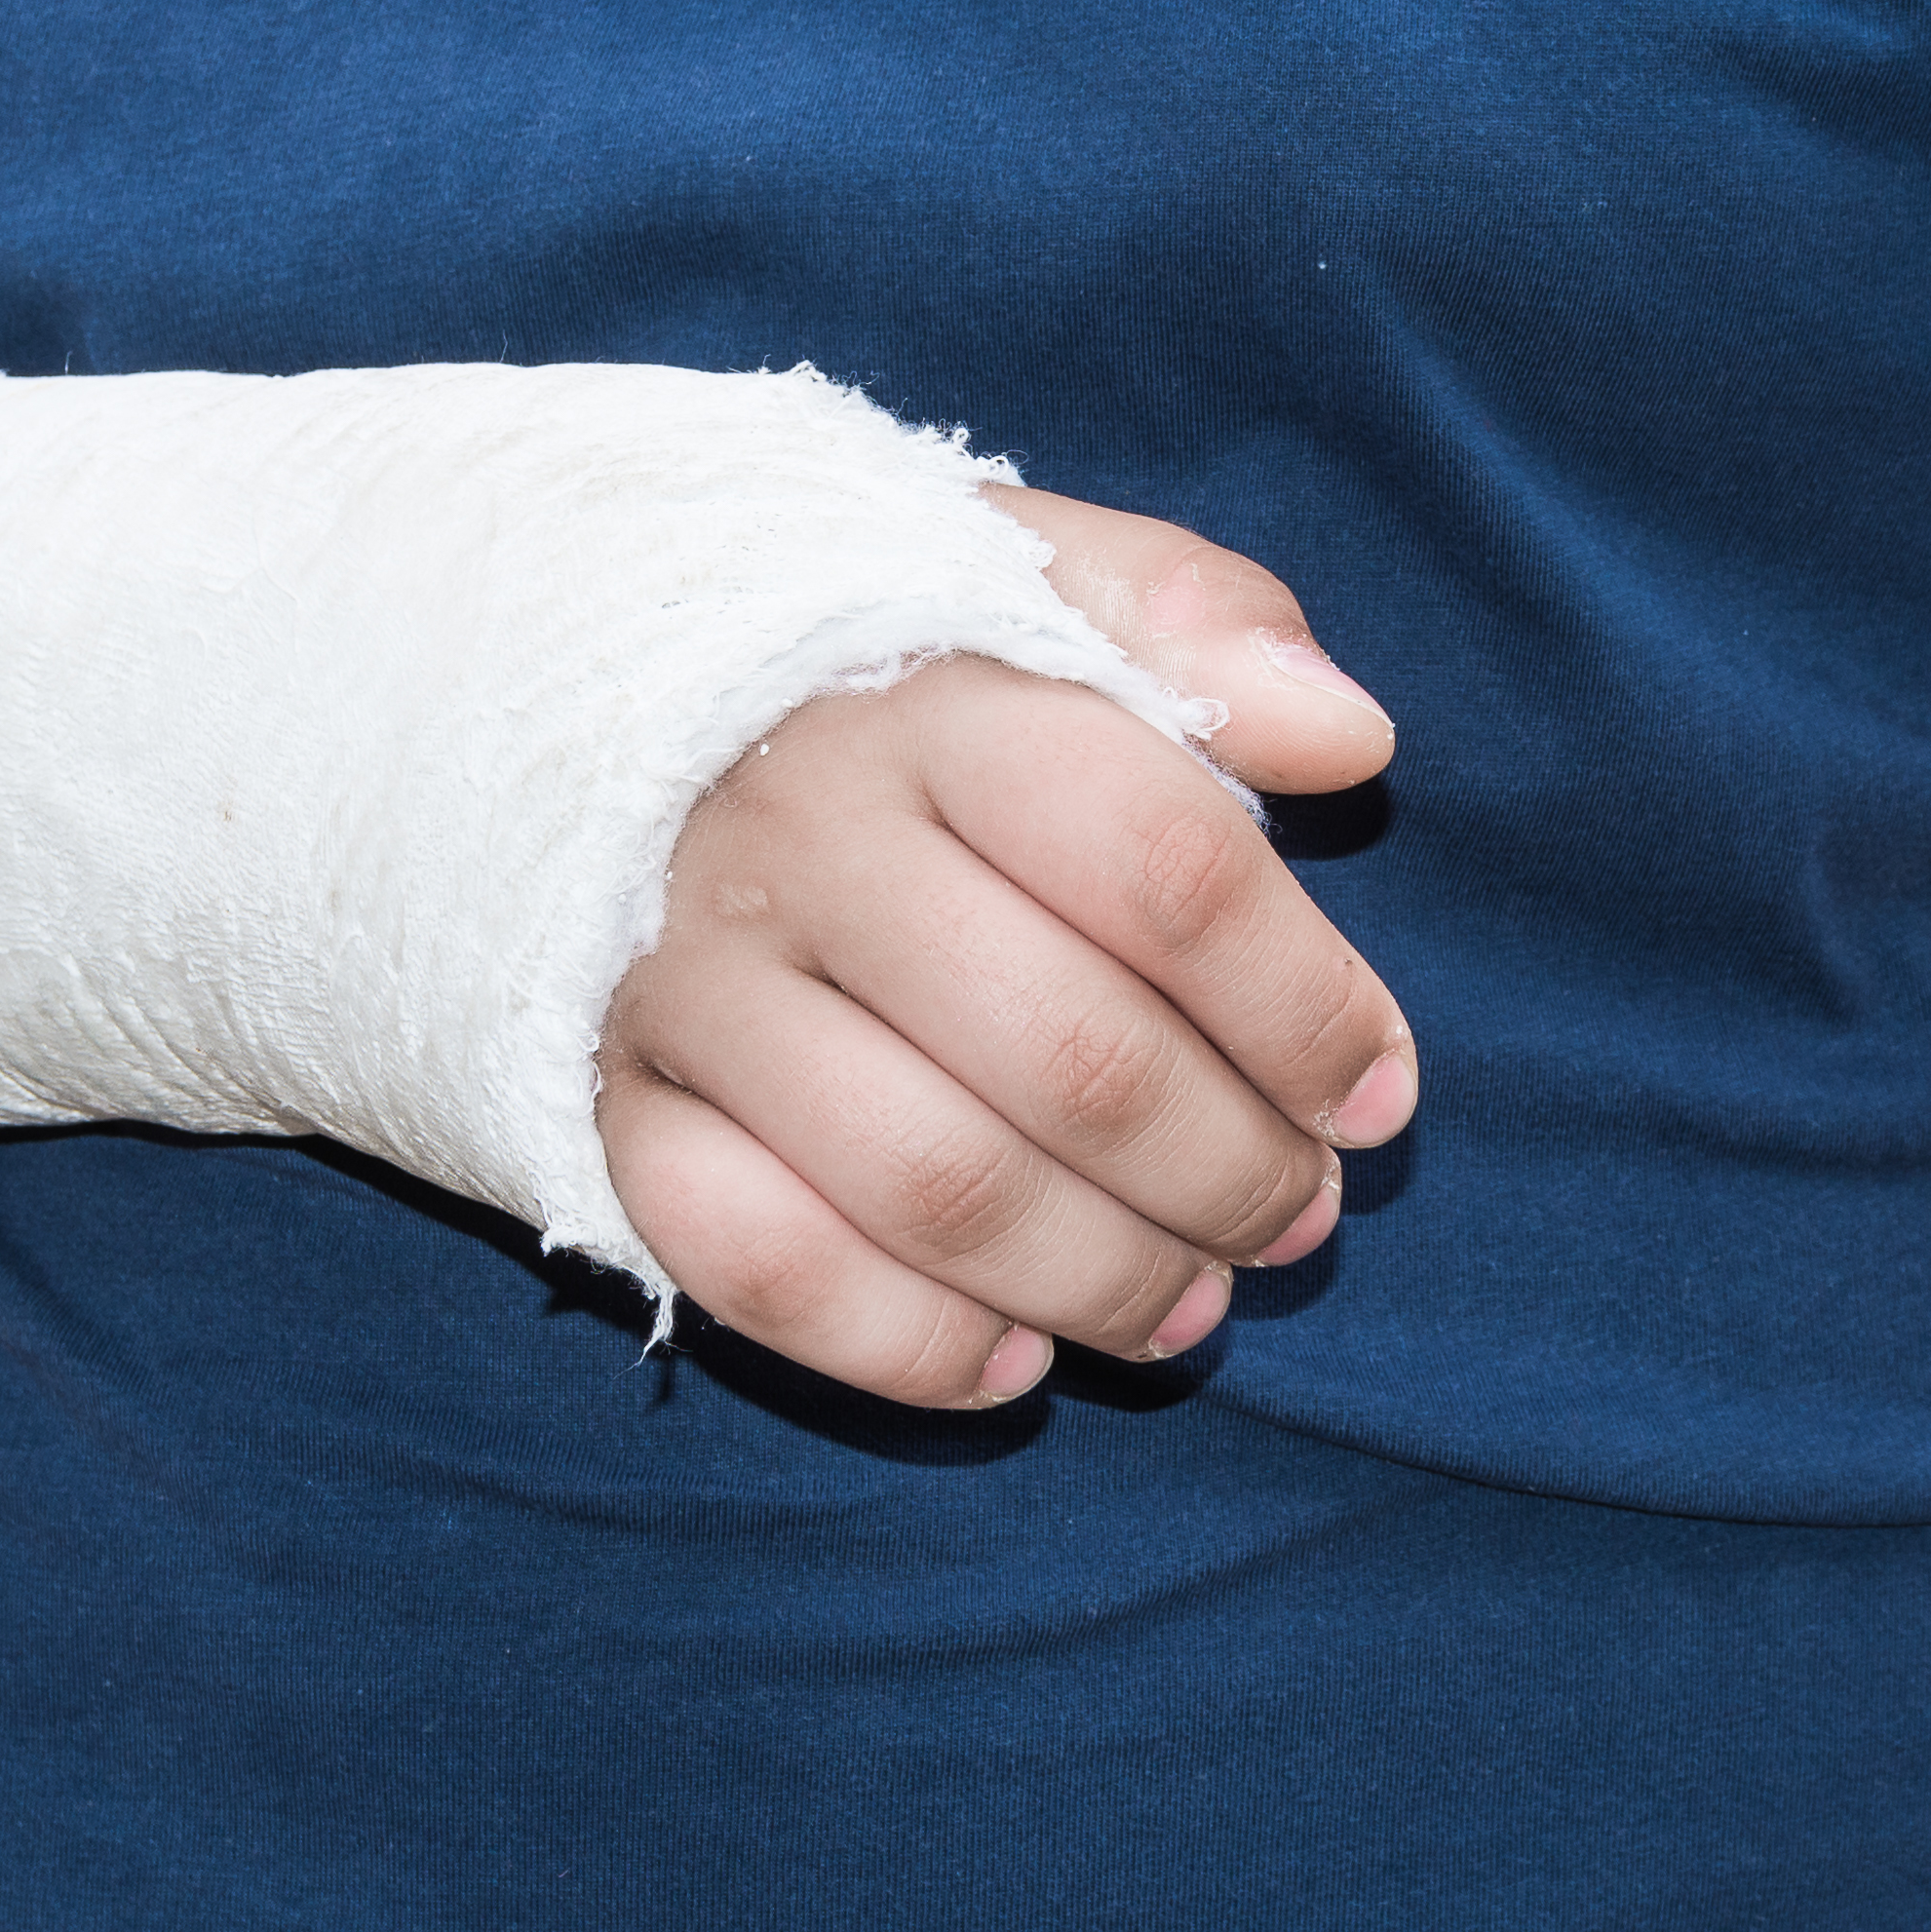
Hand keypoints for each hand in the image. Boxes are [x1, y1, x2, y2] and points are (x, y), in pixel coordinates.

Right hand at [596, 488, 1416, 1405]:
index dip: (1304, 1009)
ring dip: (1099, 1279)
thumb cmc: (862, 655)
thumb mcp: (1023, 575)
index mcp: (931, 697)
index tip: (1378, 1094)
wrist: (552, 681)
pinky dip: (904, 1344)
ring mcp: (689, 980)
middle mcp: (799, 840)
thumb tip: (1352, 734)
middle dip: (1230, 1175)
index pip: (1166, 870)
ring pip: (933, 1186)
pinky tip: (1013, 1356)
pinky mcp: (610, 1096)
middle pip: (1072, 1058)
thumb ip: (1195, 620)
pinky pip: (759, 1266)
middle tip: (1299, 1217)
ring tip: (1191, 1306)